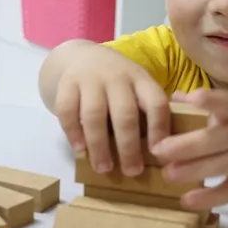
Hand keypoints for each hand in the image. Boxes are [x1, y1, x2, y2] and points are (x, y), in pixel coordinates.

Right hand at [53, 45, 169, 176]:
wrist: (81, 56)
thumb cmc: (117, 83)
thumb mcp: (136, 86)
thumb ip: (146, 111)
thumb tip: (161, 152)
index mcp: (140, 79)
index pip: (155, 102)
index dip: (159, 128)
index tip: (159, 153)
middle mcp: (117, 77)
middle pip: (125, 113)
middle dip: (129, 146)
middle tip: (132, 171)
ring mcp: (90, 78)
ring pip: (94, 114)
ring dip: (99, 145)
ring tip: (103, 168)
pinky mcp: (67, 83)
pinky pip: (67, 110)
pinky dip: (73, 132)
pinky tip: (80, 150)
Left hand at [150, 88, 227, 209]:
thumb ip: (208, 104)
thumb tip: (174, 97)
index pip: (227, 103)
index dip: (210, 101)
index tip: (191, 98)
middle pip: (218, 139)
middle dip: (187, 145)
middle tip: (159, 150)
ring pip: (223, 165)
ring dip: (194, 170)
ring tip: (167, 174)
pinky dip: (210, 197)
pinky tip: (187, 200)